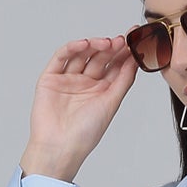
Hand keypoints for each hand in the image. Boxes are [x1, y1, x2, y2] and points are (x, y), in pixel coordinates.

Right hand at [22, 35, 136, 178]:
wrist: (59, 147)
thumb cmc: (85, 133)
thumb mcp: (111, 103)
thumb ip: (123, 80)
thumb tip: (135, 60)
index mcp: (100, 91)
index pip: (114, 66)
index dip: (124, 53)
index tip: (134, 39)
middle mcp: (85, 83)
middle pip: (99, 58)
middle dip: (111, 48)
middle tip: (121, 40)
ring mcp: (68, 79)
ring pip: (81, 55)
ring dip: (94, 46)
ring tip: (106, 43)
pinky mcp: (51, 78)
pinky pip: (61, 58)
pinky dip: (72, 48)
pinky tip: (84, 44)